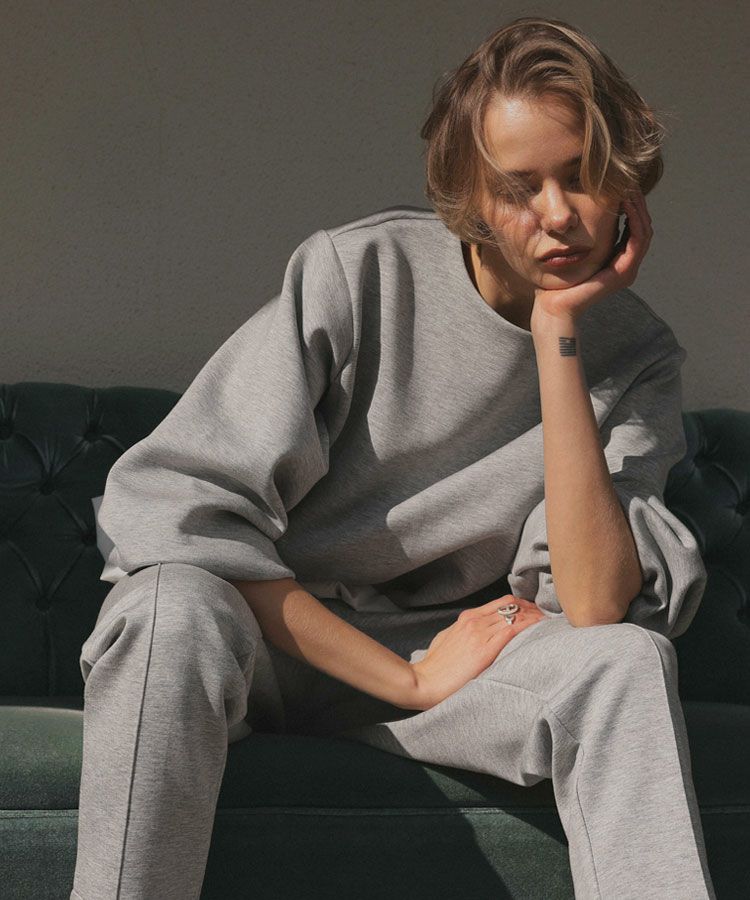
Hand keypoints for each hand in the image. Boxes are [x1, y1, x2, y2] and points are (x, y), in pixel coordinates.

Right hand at [407, 595, 546, 710]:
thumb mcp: (447, 638)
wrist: (425, 682)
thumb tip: (474, 632)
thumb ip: (463, 631)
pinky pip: (513, 631)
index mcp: (467, 617)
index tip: (533, 611)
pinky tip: (540, 629)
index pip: (502, 602)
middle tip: (546, 617)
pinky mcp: (485, 650)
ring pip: (515, 615)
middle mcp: (475, 621)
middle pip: (512, 606)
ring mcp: (480, 634)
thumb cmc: (435, 666)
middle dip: (533, 609)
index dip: (522, 605)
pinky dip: (530, 626)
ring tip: (548, 624)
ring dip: (535, 618)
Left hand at [529, 190, 652, 332]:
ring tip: (631, 189)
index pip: (633, 227)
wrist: (553, 305)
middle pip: (642, 226)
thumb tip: (574, 211)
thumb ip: (580, 235)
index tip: (622, 185)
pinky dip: (635, 221)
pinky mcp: (623, 273)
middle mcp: (626, 264)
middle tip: (631, 181)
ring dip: (639, 208)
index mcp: (616, 259)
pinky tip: (627, 205)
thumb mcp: (571, 250)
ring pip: (643, 231)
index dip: (631, 205)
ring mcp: (627, 269)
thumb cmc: (556, 281)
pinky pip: (637, 241)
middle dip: (638, 203)